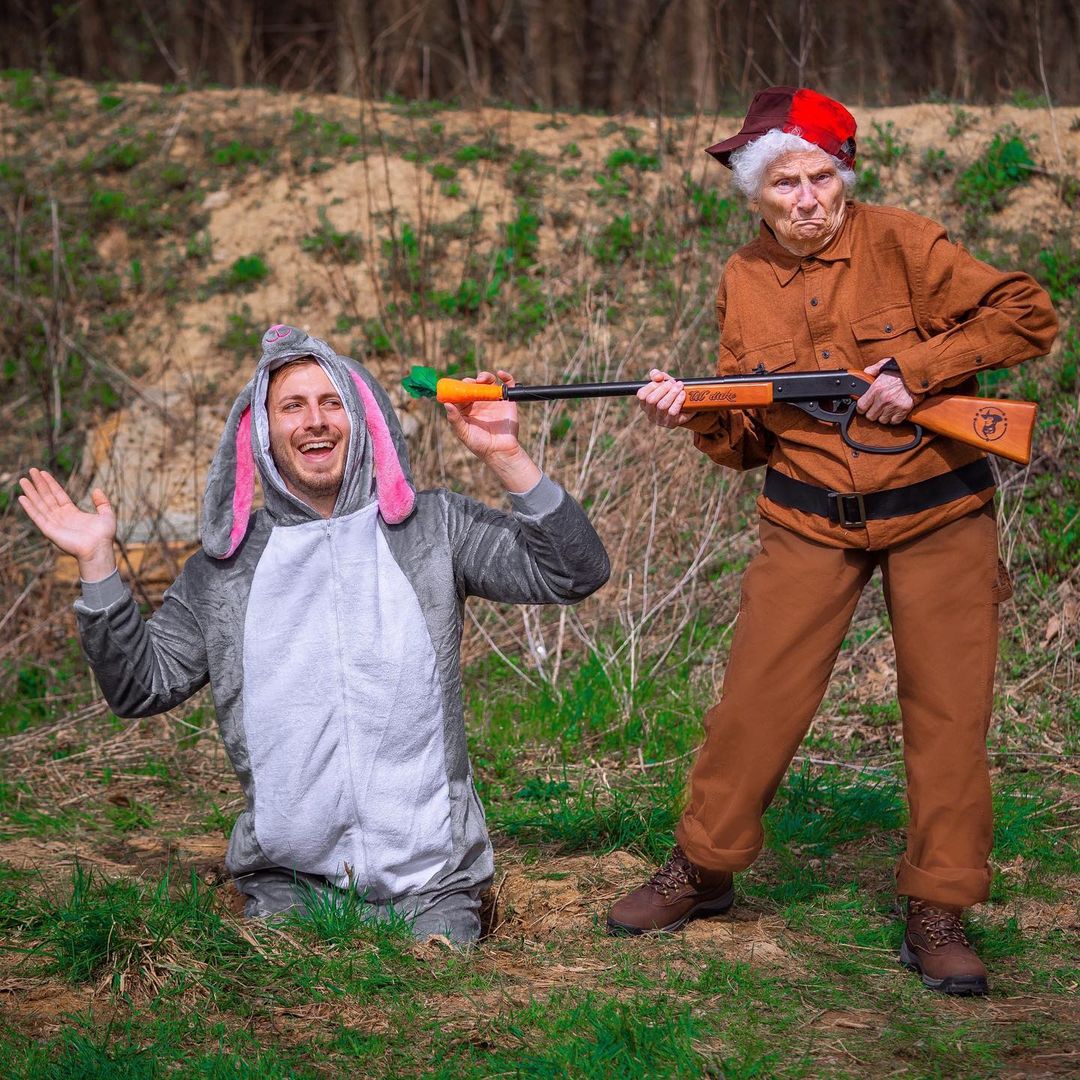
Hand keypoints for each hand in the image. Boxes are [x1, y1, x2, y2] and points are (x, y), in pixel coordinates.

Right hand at [18, 468, 117, 580]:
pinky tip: (22, 498)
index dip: (51, 483)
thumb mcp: (107, 515)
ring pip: (40, 504)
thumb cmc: (104, 536)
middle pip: (47, 497)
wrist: (99, 549)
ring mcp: (54, 523)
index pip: (58, 494)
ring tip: (23, 480)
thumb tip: (96, 489)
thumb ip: (102, 502)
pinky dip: (29, 508)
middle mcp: (61, 517)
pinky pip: (37, 517)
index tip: (43, 472)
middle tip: (31, 470)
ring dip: (31, 492)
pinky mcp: (49, 531)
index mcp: (72, 512)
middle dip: (39, 484)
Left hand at [443, 369, 540, 491]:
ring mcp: (493, 400)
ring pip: (488, 382)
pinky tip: (501, 374)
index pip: (460, 393)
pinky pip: (507, 385)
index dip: (458, 387)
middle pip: (474, 385)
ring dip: (485, 376)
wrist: (500, 451)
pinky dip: (506, 376)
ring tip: (483, 379)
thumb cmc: (479, 444)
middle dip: (471, 381)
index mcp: (466, 408)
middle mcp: (478, 402)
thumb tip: (446, 404)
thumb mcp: (464, 433)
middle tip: (472, 383)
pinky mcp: (507, 401)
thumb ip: (455, 419)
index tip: (458, 386)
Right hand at [636, 369, 690, 428]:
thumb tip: (657, 376)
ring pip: (662, 406)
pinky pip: (672, 412)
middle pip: (651, 400)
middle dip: (663, 388)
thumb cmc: (672, 393)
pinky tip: (682, 394)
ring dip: (672, 393)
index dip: (651, 385)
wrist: (687, 407)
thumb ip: (657, 375)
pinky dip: (678, 401)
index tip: (662, 380)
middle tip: (673, 383)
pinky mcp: (670, 423)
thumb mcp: (663, 382)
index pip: (641, 395)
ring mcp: (659, 420)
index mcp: (645, 404)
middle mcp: (650, 413)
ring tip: (679, 386)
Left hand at [857, 359, 924, 424]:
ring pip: (882, 420)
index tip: (864, 407)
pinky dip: (894, 418)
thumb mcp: (884, 364)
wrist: (920, 372)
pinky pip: (894, 421)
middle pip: (870, 416)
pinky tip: (894, 411)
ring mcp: (894, 406)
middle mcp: (883, 399)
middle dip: (872, 413)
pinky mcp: (904, 410)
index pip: (861, 406)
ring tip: (886, 409)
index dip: (861, 408)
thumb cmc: (902, 369)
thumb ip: (873, 369)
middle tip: (876, 408)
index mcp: (876, 389)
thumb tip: (865, 372)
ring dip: (883, 416)